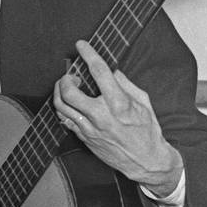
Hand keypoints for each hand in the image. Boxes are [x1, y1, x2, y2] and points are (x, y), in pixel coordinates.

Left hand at [53, 40, 182, 196]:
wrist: (145, 162)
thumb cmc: (147, 131)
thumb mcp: (143, 103)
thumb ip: (126, 84)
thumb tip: (112, 70)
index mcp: (119, 104)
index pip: (99, 72)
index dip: (88, 54)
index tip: (82, 45)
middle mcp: (101, 116)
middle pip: (70, 91)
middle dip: (66, 78)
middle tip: (71, 75)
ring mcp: (90, 129)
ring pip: (62, 106)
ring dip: (59, 91)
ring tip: (66, 86)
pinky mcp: (85, 138)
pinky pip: (65, 120)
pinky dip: (62, 108)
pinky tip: (68, 103)